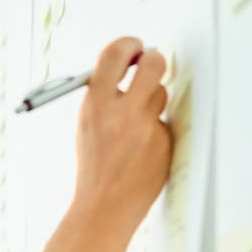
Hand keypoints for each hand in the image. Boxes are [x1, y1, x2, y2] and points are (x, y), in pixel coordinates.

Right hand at [72, 37, 173, 232]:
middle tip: (148, 66)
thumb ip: (104, 95)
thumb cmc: (94, 166)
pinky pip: (165, 123)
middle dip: (152, 61)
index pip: (116, 54)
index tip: (133, 48)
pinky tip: (142, 152)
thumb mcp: (87, 124)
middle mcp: (123, 114)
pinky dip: (156, 132)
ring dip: (150, 103)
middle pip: (153, 64)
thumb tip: (128, 66)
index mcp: (96, 105)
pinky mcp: (164, 144)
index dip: (128, 45)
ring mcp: (147, 129)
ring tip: (134, 127)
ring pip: (160, 94)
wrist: (104, 206)